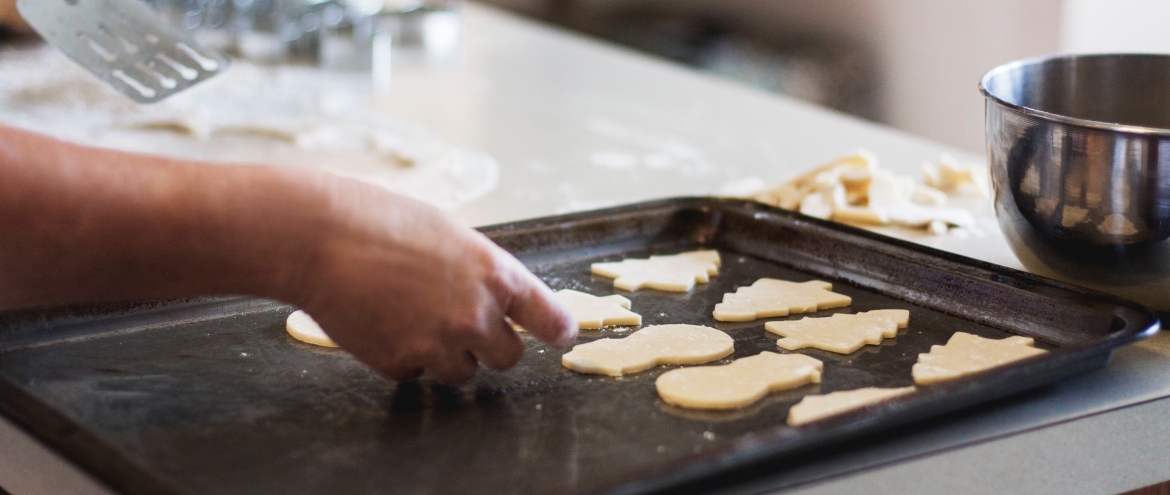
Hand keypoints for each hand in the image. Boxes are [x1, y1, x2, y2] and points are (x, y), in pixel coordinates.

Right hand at [287, 177, 576, 383]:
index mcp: (496, 275)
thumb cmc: (380, 220)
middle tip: (459, 322)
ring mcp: (438, 345)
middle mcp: (476, 316)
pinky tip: (381, 321)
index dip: (558, 330)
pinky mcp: (400, 364)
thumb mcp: (448, 234)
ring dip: (445, 354)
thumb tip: (493, 299)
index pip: (550, 318)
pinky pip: (415, 373)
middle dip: (488, 345)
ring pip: (462, 372)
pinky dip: (402, 356)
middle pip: (508, 358)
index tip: (561, 335)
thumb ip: (478, 271)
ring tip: (410, 315)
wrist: (319, 237)